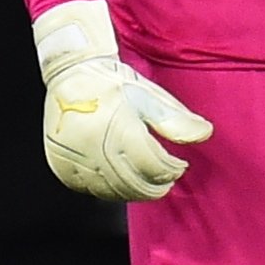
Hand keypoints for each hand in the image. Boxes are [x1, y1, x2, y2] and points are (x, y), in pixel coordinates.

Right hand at [34, 0, 210, 199]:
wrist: (71, 72)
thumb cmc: (112, 82)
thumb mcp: (149, 96)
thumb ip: (176, 120)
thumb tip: (204, 134)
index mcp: (119, 128)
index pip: (153, 166)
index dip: (172, 169)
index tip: (180, 165)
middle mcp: (93, 146)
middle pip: (134, 184)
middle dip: (156, 186)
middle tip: (166, 181)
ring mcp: (73, 157)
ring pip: (111, 191)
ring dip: (133, 192)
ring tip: (146, 182)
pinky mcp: (60, 164)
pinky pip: (88, 189)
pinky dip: (107, 190)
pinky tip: (119, 181)